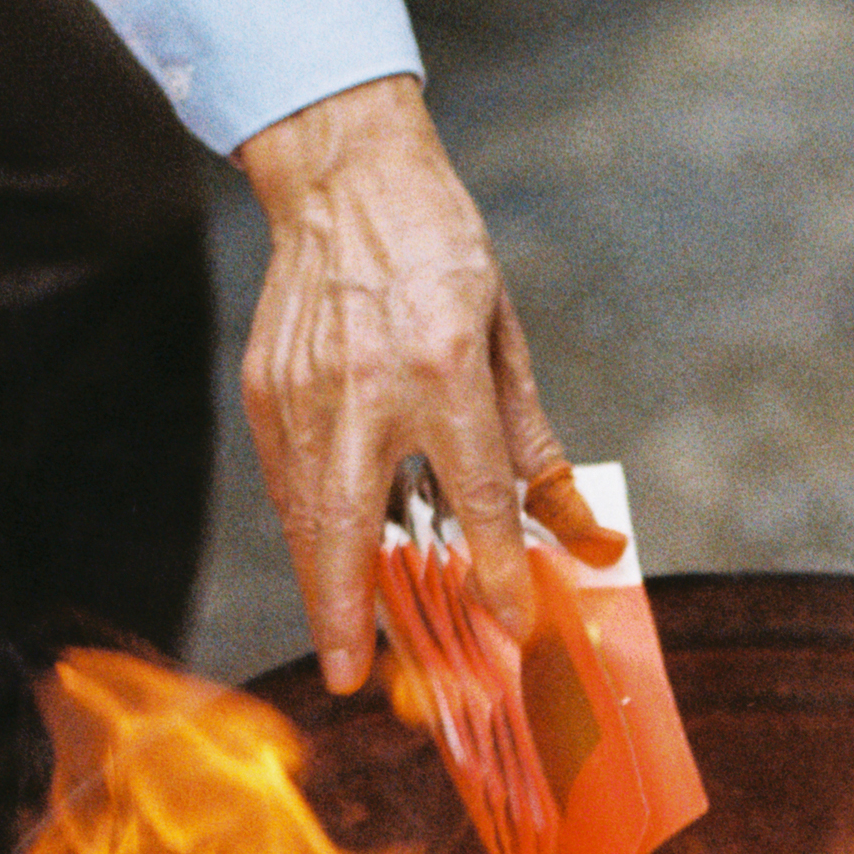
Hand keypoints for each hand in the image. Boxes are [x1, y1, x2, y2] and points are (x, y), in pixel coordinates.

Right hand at [237, 76, 566, 695]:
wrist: (347, 177)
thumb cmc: (440, 254)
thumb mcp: (506, 343)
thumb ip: (536, 450)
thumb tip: (585, 536)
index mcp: (445, 366)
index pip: (478, 493)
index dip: (497, 567)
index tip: (506, 624)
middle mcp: (369, 384)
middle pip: (353, 523)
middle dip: (350, 608)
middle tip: (351, 676)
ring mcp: (306, 388)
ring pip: (307, 513)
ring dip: (322, 585)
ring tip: (341, 642)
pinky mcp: (267, 387)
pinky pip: (286, 479)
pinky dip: (304, 528)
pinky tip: (322, 562)